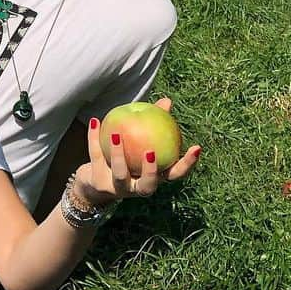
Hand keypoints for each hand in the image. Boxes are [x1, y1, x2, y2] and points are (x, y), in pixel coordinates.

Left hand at [77, 98, 201, 202]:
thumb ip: (154, 122)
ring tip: (117, 134)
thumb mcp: (139, 139)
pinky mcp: (98, 182)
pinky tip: (95, 120)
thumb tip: (167, 101)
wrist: (94, 181)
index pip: (174, 174)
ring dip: (119, 155)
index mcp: (152, 178)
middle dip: (151, 172)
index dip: (187, 164)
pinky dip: (94, 138)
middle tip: (150, 152)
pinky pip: (96, 157)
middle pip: (148, 186)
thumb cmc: (125, 155)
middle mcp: (137, 187)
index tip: (197, 147)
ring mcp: (117, 188)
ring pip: (120, 175)